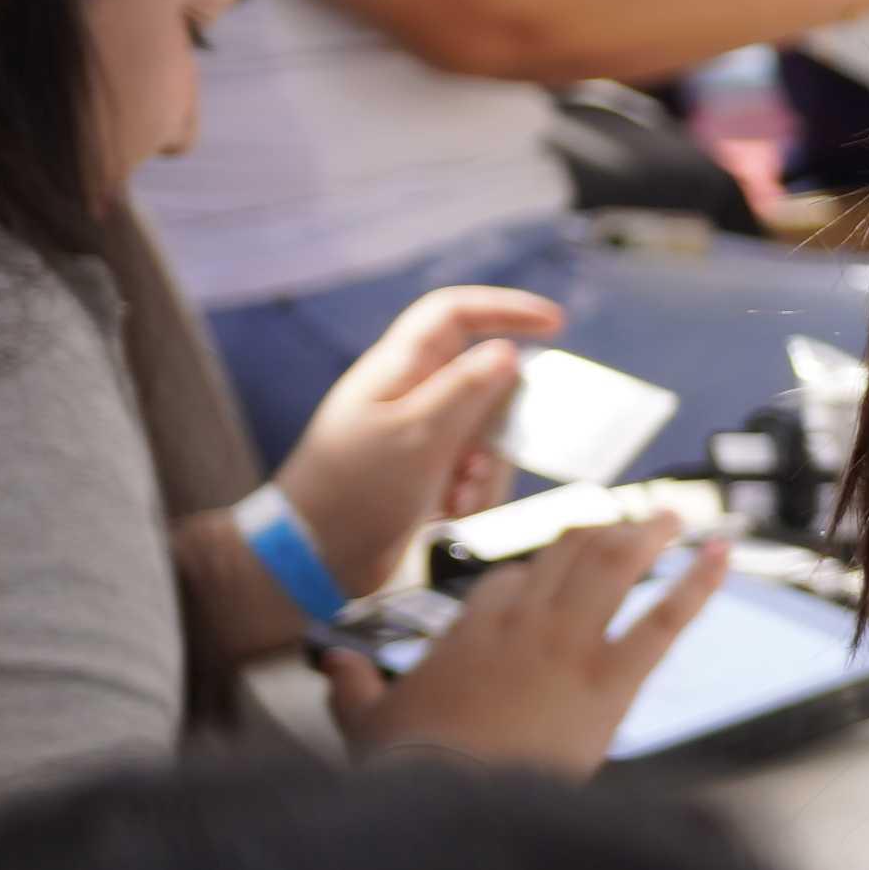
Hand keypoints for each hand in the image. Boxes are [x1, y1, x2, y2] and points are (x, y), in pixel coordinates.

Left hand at [277, 286, 568, 590]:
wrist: (313, 559)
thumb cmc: (356, 491)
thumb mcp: (419, 436)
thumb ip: (468, 390)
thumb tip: (508, 351)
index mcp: (398, 370)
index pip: (454, 314)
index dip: (504, 309)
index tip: (555, 324)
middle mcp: (409, 395)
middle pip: (483, 381)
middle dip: (500, 424)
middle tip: (486, 460)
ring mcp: (417, 434)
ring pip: (485, 431)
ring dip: (485, 467)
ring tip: (459, 499)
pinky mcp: (423, 472)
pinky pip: (472, 467)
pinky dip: (472, 490)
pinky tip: (450, 512)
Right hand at [325, 515, 728, 772]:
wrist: (445, 805)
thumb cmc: (405, 769)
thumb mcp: (363, 723)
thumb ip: (352, 688)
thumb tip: (332, 665)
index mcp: (471, 628)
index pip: (512, 579)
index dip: (537, 573)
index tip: (555, 571)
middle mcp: (523, 623)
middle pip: (566, 555)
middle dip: (597, 534)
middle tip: (625, 523)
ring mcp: (570, 646)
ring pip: (614, 567)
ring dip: (648, 534)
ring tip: (672, 515)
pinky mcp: (611, 682)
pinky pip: (664, 620)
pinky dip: (698, 583)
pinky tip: (723, 554)